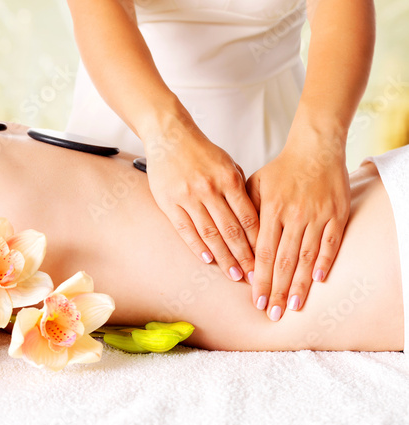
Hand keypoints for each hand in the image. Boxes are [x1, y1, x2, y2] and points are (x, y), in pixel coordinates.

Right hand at [143, 123, 258, 282]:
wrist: (169, 135)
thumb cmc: (201, 152)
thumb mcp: (228, 164)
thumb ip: (239, 189)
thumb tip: (253, 217)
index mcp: (229, 179)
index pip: (248, 217)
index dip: (258, 242)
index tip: (266, 260)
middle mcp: (210, 189)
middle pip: (232, 230)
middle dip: (245, 256)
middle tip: (254, 277)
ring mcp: (189, 196)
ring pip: (210, 233)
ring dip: (224, 257)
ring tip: (234, 275)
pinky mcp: (169, 202)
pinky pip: (186, 229)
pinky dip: (198, 246)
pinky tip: (208, 259)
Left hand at [245, 143, 349, 319]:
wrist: (315, 149)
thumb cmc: (280, 171)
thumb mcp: (255, 186)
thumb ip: (247, 213)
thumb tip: (238, 243)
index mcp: (271, 210)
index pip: (263, 252)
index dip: (259, 278)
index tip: (255, 300)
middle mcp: (293, 216)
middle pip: (283, 260)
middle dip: (277, 290)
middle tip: (272, 313)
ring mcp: (317, 216)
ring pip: (306, 256)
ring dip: (299, 284)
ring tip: (292, 307)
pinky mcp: (337, 214)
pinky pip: (331, 242)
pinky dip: (325, 261)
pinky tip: (319, 281)